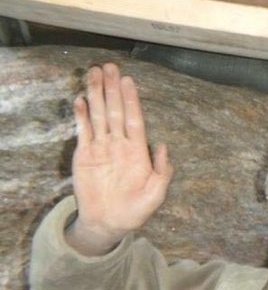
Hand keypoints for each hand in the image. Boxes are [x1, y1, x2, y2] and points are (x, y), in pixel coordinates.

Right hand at [66, 63, 172, 254]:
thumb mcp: (156, 194)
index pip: (134, 119)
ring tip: (94, 73)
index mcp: (137, 151)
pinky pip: (83, 131)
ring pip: (99, 115)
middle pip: (115, 111)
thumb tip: (163, 145)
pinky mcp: (84, 155)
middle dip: (113, 89)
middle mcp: (119, 145)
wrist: (109, 223)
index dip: (132, 100)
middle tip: (109, 66)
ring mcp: (101, 148)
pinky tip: (82, 100)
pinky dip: (82, 116)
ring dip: (96, 94)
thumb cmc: (136, 211)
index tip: (129, 80)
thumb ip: (162, 171)